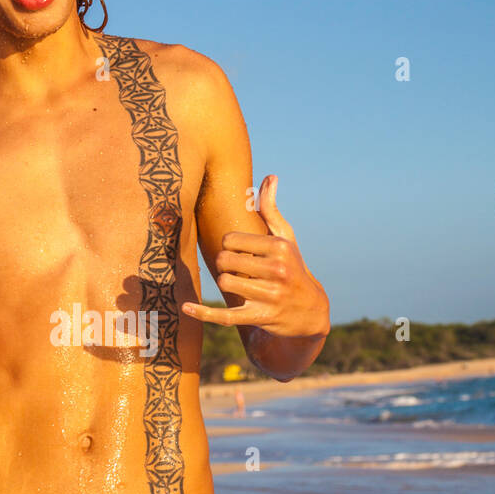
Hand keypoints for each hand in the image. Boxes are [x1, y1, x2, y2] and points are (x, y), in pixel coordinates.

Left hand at [182, 174, 327, 340]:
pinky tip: (186, 307)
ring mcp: (270, 295)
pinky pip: (225, 316)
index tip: (240, 251)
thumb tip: (270, 176)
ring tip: (240, 285)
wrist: (309, 310)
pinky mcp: (260, 317)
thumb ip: (271, 209)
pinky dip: (204, 313)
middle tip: (238, 269)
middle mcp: (277, 270)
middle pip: (224, 260)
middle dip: (225, 264)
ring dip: (226, 283)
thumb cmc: (292, 266)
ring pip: (224, 283)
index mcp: (279, 247)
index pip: (230, 240)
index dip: (229, 245)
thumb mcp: (286, 238)